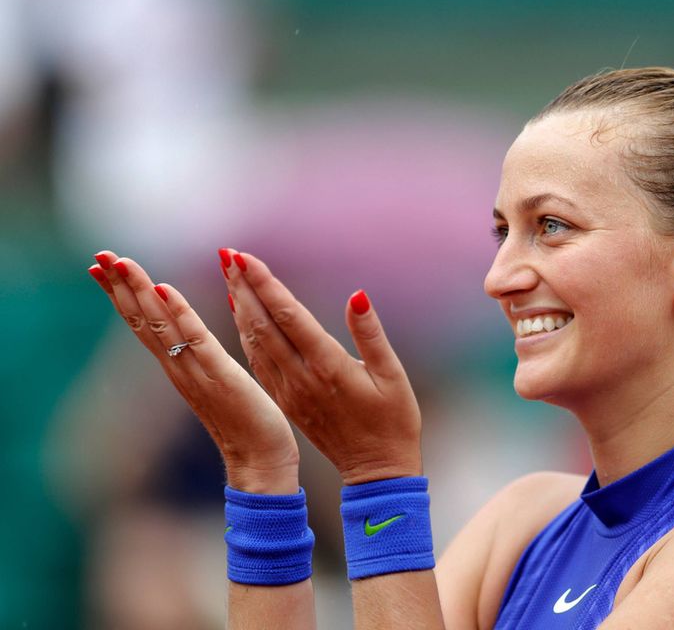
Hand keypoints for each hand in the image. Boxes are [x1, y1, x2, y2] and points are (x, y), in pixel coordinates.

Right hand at [87, 251, 300, 493]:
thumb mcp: (215, 380)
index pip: (143, 324)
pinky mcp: (220, 376)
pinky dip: (180, 315)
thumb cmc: (243, 423)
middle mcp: (179, 368)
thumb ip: (199, 356)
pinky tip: (166, 290)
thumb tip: (186, 332)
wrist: (259, 462)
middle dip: (120, 287)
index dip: (122, 294)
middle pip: (142, 321)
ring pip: (161, 326)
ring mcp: (196, 372)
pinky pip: (196, 341)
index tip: (101, 266)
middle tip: (98, 254)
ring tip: (121, 262)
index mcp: (178, 367)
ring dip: (141, 293)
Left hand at [219, 249, 421, 484]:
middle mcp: (301, 377)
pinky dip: (245, 334)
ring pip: (255, 341)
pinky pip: (258, 361)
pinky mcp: (286, 401)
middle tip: (227, 254)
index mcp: (327, 367)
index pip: (288, 316)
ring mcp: (289, 391)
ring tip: (228, 275)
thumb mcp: (392, 375)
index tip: (245, 257)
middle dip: (244, 286)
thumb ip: (371, 334)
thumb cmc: (394, 421)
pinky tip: (240, 314)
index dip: (265, 284)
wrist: (376, 471)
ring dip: (240, 306)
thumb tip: (356, 296)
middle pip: (263, 324)